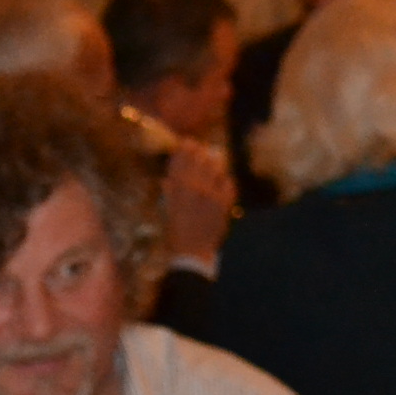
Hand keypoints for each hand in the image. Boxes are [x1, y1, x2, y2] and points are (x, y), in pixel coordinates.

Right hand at [162, 140, 234, 264]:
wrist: (192, 252)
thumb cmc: (176, 233)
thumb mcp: (167, 210)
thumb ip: (169, 193)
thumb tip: (168, 179)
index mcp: (177, 189)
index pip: (180, 161)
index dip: (183, 149)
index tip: (186, 142)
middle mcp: (194, 188)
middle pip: (198, 161)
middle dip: (198, 151)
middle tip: (199, 147)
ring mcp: (211, 194)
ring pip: (214, 168)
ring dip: (212, 163)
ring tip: (212, 161)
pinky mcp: (224, 203)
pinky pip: (228, 183)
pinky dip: (225, 179)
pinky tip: (222, 180)